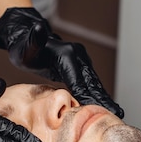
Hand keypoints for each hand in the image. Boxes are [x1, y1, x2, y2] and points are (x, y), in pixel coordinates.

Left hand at [0, 7, 123, 118]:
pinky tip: (104, 105)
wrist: (27, 39)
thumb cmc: (24, 47)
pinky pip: (90, 84)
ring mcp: (81, 61)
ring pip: (94, 83)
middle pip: (91, 82)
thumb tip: (38, 27)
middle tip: (115, 114)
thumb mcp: (26, 45)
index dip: (87, 97)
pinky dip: (97, 95)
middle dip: (102, 100)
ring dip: (104, 99)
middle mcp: (78, 56)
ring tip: (116, 112)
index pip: (79, 81)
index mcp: (67, 54)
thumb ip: (34, 39)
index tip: (96, 110)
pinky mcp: (80, 67)